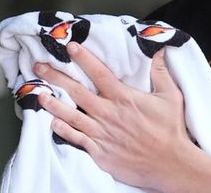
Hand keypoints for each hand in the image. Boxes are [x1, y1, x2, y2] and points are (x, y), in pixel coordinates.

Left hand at [35, 42, 194, 189]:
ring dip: (53, 104)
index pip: (99, 73)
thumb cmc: (171, 130)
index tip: (71, 46)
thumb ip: (161, 74)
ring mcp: (102, 134)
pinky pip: (77, 139)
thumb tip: (159, 52)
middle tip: (40, 67)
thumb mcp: (171, 97)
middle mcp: (109, 114)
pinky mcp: (100, 152)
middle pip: (77, 91)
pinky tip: (53, 124)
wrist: (170, 163)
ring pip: (71, 115)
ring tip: (39, 94)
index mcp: (124, 98)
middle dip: (57, 77)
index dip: (84, 58)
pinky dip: (63, 131)